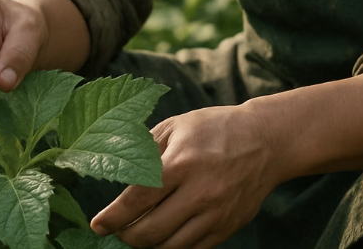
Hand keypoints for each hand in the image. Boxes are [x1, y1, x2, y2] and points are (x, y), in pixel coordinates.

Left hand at [91, 104, 280, 248]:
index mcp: (181, 163)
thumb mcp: (178, 125)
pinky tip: (165, 235)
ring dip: (148, 245)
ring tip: (140, 231)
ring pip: (168, 248)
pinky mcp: (226, 229)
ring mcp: (214, 215)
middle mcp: (199, 193)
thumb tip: (116, 167)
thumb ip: (147, 147)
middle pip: (149, 232)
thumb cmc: (215, 128)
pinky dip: (172, 248)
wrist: (265, 140)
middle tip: (119, 228)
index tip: (97, 225)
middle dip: (126, 235)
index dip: (113, 217)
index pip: (137, 200)